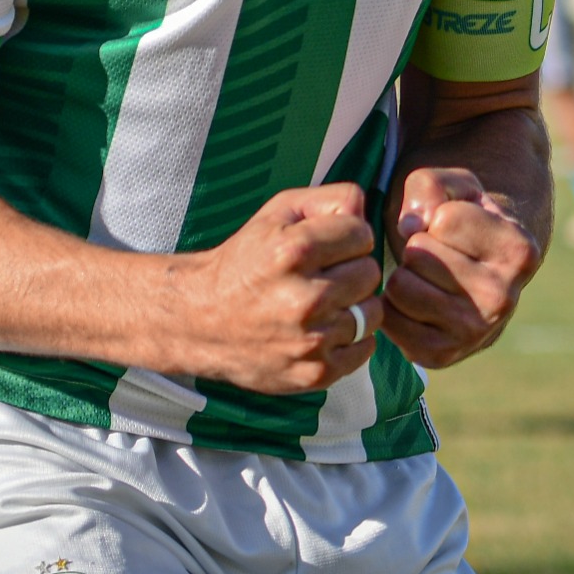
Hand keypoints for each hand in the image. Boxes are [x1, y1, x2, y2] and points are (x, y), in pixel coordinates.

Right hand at [165, 184, 379, 394]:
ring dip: (354, 306)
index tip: (327, 247)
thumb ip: (328, 201)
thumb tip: (365, 213)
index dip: (347, 236)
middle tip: (323, 276)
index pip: (362, 234)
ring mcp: (311, 340)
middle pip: (370, 273)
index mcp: (293, 251)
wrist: (201, 321)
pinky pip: (365, 348)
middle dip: (351, 270)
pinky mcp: (316, 372)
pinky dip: (351, 339)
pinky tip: (323, 329)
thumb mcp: (276, 214)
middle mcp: (304, 298)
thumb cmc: (243, 262)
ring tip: (324, 304)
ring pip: (372, 313)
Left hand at [381, 166, 541, 368]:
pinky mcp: (441, 355)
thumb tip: (410, 227)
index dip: (439, 216)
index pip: (445, 219)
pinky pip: (390, 319)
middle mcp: (504, 298)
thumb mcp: (454, 187)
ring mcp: (474, 332)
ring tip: (427, 276)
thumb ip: (430, 186)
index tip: (457, 229)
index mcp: (519, 251)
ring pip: (401, 286)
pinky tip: (416, 300)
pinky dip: (393, 304)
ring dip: (404, 274)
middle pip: (418, 254)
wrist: (474, 273)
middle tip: (439, 255)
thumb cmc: (462, 221)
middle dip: (418, 246)